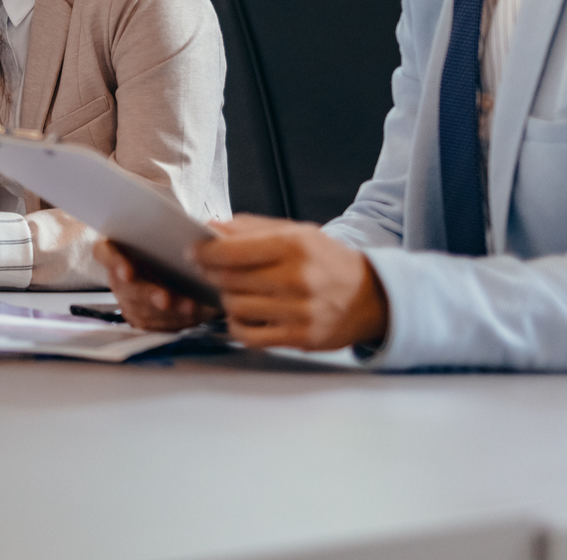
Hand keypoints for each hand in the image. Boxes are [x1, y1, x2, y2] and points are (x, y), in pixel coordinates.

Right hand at [95, 239, 220, 331]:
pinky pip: (151, 324)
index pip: (103, 253)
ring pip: (138, 309)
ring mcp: (128, 298)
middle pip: (122, 286)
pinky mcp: (142, 317)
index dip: (113, 262)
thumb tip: (204, 231)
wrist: (194, 271)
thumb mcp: (183, 233)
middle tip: (164, 299)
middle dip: (145, 294)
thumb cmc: (182, 247)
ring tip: (189, 307)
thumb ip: (183, 231)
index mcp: (119, 246)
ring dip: (164, 311)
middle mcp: (119, 273)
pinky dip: (172, 321)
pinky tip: (190, 314)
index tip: (128, 272)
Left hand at [192, 214, 388, 351]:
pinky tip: (243, 314)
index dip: (204, 252)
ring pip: (234, 306)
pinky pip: (249, 335)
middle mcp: (296, 279)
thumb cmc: (328, 261)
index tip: (194, 252)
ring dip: (225, 298)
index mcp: (294, 246)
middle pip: (228, 279)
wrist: (372, 298)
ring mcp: (299, 312)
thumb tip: (211, 228)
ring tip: (233, 290)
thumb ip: (251, 228)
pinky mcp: (300, 338)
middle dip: (211, 273)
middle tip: (209, 269)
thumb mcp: (297, 233)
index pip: (231, 251)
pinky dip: (237, 325)